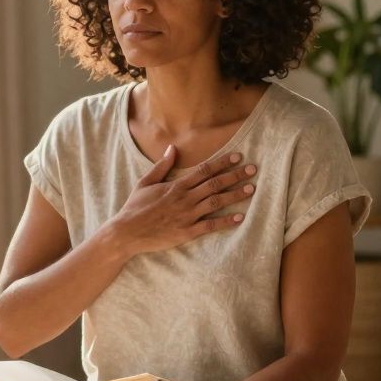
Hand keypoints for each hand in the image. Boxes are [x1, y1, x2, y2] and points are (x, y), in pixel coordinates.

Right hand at [110, 147, 257, 256]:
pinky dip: (226, 221)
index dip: (223, 162)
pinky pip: (210, 225)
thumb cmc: (135, 207)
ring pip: (216, 202)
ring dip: (235, 195)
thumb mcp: (146, 182)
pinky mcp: (187, 232)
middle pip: (215, 184)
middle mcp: (185, 198)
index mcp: (177, 185)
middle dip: (236, 175)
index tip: (238, 157)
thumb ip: (162, 165)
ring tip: (251, 189)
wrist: (127, 232)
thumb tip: (173, 148)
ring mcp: (187, 215)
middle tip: (253, 169)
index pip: (205, 170)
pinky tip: (240, 217)